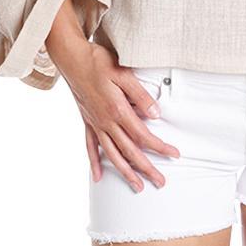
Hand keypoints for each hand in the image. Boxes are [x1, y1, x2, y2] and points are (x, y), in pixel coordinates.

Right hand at [55, 40, 181, 192]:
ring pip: (112, 154)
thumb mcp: (124, 73)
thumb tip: (155, 114)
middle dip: (146, 168)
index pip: (143, 135)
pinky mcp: (86, 121)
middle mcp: (106, 121)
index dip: (160, 147)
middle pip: (130, 151)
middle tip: (160, 182)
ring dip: (125, 172)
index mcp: (118, 110)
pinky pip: (90, 147)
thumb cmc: (98, 62)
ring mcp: (95, 123)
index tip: (174, 154)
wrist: (71, 58)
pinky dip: (95, 163)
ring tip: (137, 186)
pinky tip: (98, 177)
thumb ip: (140, 95)